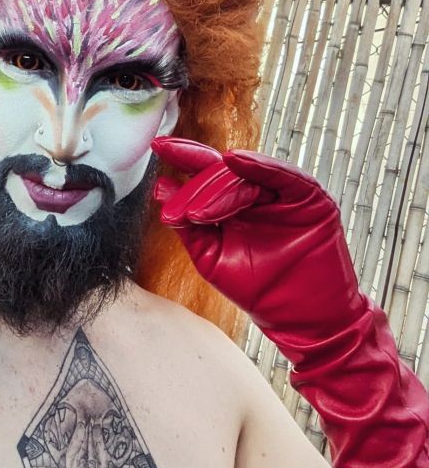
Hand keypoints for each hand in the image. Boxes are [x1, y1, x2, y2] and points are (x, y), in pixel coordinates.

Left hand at [151, 137, 364, 335]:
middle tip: (179, 212)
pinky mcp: (310, 198)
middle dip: (196, 187)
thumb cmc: (257, 289)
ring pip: (245, 175)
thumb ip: (187, 223)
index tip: (157, 146)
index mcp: (233, 203)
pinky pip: (283, 175)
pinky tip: (235, 159)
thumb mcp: (210, 255)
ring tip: (198, 211)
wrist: (300, 320)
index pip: (205, 173)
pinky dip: (259, 165)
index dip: (182, 157)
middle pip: (222, 172)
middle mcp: (258, 193)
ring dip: (217, 189)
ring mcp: (284, 194)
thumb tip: (161, 187)